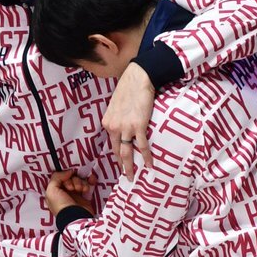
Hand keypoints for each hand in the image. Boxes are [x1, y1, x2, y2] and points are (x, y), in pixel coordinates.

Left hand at [45, 169, 94, 216]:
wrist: (75, 217)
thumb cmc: (61, 205)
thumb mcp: (51, 191)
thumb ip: (56, 177)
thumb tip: (68, 172)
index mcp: (56, 191)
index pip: (61, 177)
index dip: (64, 178)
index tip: (66, 184)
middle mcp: (65, 192)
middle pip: (71, 178)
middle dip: (74, 181)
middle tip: (74, 189)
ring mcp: (76, 194)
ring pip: (80, 180)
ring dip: (81, 183)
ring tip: (81, 190)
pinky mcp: (86, 196)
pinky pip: (88, 183)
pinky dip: (90, 181)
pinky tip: (90, 183)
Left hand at [102, 60, 154, 178]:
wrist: (138, 79)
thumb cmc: (128, 89)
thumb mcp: (116, 106)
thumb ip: (117, 119)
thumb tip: (124, 126)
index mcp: (107, 123)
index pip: (112, 143)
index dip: (117, 154)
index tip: (120, 162)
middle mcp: (113, 127)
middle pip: (118, 151)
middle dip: (122, 166)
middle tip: (126, 176)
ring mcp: (125, 128)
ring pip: (127, 153)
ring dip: (130, 167)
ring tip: (133, 177)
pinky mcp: (138, 126)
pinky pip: (142, 146)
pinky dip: (146, 157)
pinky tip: (149, 165)